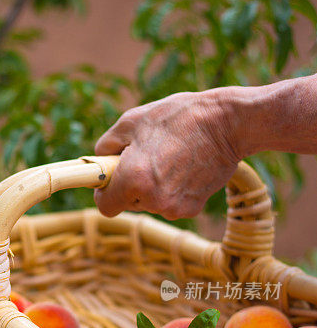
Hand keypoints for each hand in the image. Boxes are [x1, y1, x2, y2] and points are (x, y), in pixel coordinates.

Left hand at [93, 90, 241, 218]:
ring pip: (151, 203)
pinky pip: (172, 204)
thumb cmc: (178, 117)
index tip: (109, 181)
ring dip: (153, 188)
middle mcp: (152, 200)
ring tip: (170, 158)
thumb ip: (107, 145)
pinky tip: (186, 168)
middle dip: (131, 185)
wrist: (227, 124)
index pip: (105, 206)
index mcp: (132, 179)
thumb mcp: (132, 121)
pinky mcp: (193, 209)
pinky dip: (174, 190)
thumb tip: (100, 159)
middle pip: (129, 203)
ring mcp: (174, 208)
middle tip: (146, 158)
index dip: (105, 193)